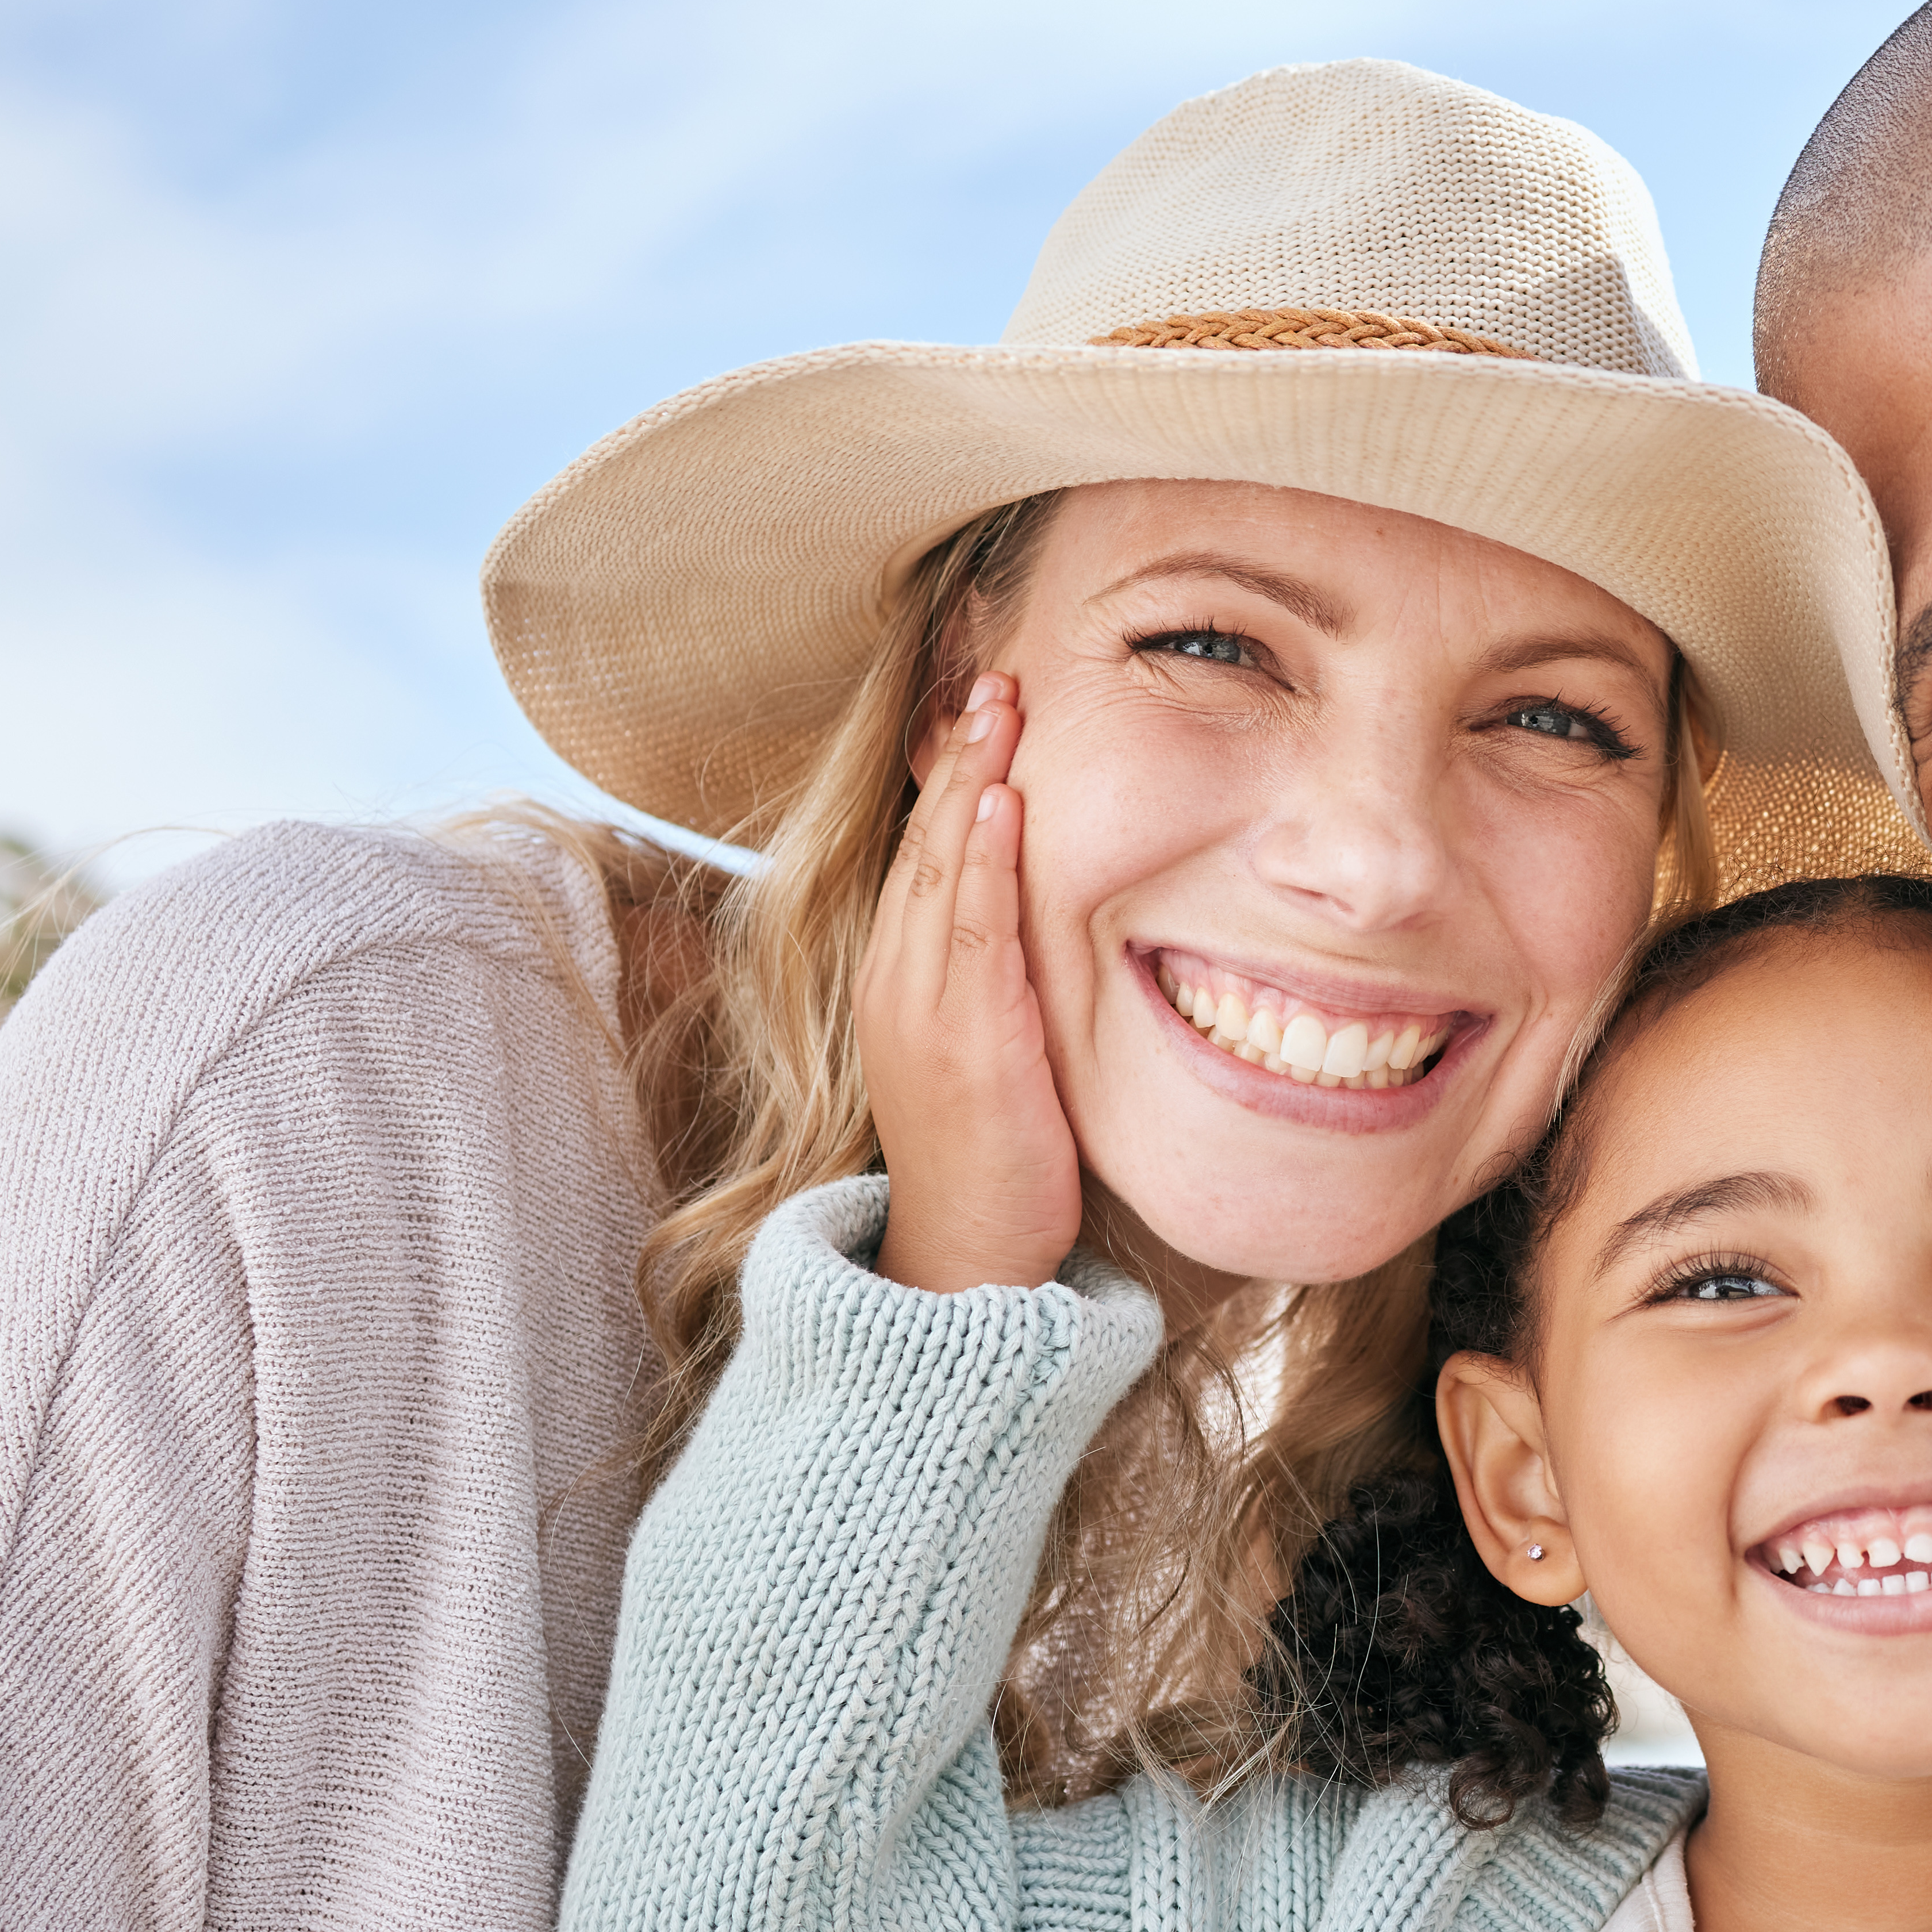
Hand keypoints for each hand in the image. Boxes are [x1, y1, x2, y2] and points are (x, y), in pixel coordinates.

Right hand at [857, 676, 1084, 1291]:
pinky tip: (1004, 804)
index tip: (981, 714)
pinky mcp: (967, 1035)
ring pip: (946, 869)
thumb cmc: (991, 1158)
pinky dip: (987, 860)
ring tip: (999, 707)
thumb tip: (1033, 929)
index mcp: (899, 980)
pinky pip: (975, 928)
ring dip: (974, 781)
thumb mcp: (983, 1051)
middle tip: (995, 680)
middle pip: (927, 845)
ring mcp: (925, 1005)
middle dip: (959, 758)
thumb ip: (995, 983)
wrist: (968, 1250)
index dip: (950, 782)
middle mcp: (898, 980)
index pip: (923, 858)